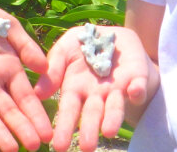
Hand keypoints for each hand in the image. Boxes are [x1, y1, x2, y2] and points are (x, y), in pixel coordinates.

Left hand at [0, 0, 51, 151]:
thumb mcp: (6, 25)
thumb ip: (25, 44)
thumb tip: (44, 67)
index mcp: (9, 70)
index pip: (25, 98)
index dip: (35, 115)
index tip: (47, 134)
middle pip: (9, 111)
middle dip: (22, 129)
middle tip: (34, 148)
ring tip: (10, 149)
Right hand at [34, 25, 155, 151]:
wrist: (113, 36)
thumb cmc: (84, 45)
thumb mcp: (65, 48)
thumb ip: (53, 67)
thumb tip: (38, 94)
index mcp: (75, 87)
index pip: (69, 109)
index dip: (64, 126)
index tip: (59, 146)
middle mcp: (96, 94)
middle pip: (92, 114)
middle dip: (89, 130)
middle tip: (87, 148)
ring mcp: (117, 88)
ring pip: (115, 107)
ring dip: (113, 119)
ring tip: (109, 132)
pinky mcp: (137, 79)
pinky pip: (138, 86)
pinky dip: (137, 91)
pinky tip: (134, 94)